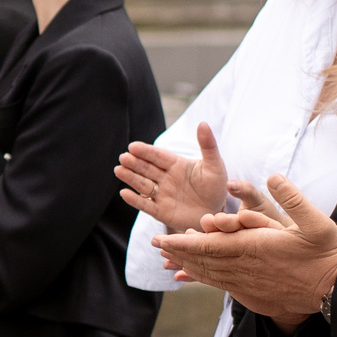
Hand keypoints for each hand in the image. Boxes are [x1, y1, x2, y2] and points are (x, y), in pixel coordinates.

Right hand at [117, 123, 235, 261]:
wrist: (216, 212)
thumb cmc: (216, 187)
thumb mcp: (215, 165)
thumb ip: (208, 145)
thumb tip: (203, 123)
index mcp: (176, 165)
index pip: (158, 156)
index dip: (146, 151)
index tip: (133, 146)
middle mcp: (165, 178)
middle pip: (146, 169)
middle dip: (134, 163)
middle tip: (124, 157)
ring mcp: (161, 195)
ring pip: (143, 185)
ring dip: (131, 178)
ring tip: (119, 170)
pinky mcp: (160, 211)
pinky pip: (145, 205)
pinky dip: (135, 200)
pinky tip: (124, 193)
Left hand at [151, 171, 336, 326]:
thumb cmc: (327, 255)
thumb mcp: (317, 222)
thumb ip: (293, 199)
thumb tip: (274, 177)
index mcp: (254, 249)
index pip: (208, 245)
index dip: (182, 241)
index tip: (162, 236)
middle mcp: (245, 268)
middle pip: (202, 260)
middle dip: (178, 251)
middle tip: (157, 243)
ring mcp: (248, 284)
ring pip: (209, 274)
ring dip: (188, 265)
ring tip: (169, 258)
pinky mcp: (253, 295)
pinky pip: (221, 286)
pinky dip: (204, 279)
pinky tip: (196, 277)